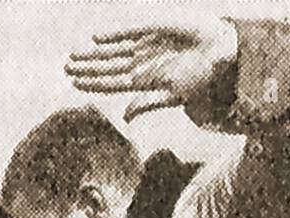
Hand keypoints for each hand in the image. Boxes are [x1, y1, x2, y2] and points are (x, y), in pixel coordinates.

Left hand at [65, 16, 238, 120]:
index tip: (74, 83)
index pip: (112, 82)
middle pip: (108, 66)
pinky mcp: (157, 28)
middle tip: (65, 67)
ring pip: (115, 49)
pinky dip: (115, 33)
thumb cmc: (202, 80)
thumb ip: (147, 104)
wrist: (224, 56)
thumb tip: (124, 117)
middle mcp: (142, 62)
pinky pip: (132, 30)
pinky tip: (97, 37)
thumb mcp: (173, 97)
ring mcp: (148, 45)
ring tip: (74, 54)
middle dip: (87, 67)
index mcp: (144, 80)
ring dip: (95, 52)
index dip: (93, 82)